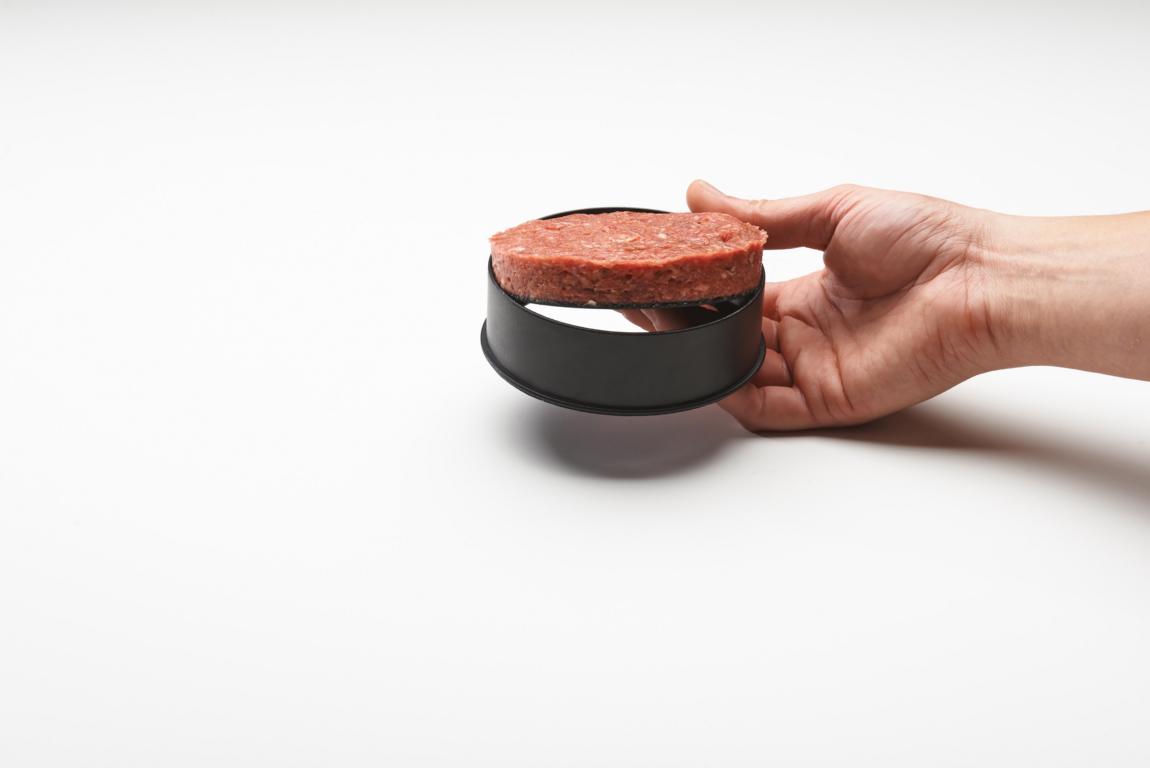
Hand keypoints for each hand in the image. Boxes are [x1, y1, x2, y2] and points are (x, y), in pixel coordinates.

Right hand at [673, 180, 1003, 430]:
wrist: (979, 277)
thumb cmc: (926, 239)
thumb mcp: (831, 212)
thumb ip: (762, 215)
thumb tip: (701, 193)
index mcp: (808, 292)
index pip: (737, 298)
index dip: (698, 290)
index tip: (661, 272)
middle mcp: (807, 334)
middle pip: (730, 336)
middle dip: (685, 321)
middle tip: (643, 298)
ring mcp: (816, 369)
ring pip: (739, 370)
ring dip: (699, 351)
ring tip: (660, 323)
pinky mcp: (828, 400)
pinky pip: (765, 406)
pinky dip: (730, 392)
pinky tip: (703, 368)